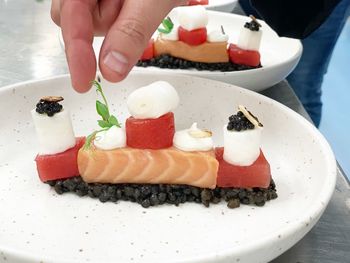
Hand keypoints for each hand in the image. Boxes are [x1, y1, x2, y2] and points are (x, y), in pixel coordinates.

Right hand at [51, 0, 186, 92]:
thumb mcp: (153, 0)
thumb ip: (131, 32)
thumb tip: (111, 70)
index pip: (69, 18)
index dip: (77, 54)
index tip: (83, 83)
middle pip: (73, 19)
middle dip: (104, 28)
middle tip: (133, 12)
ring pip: (90, 20)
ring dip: (115, 23)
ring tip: (141, 3)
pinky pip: (104, 15)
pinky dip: (120, 19)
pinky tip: (135, 5)